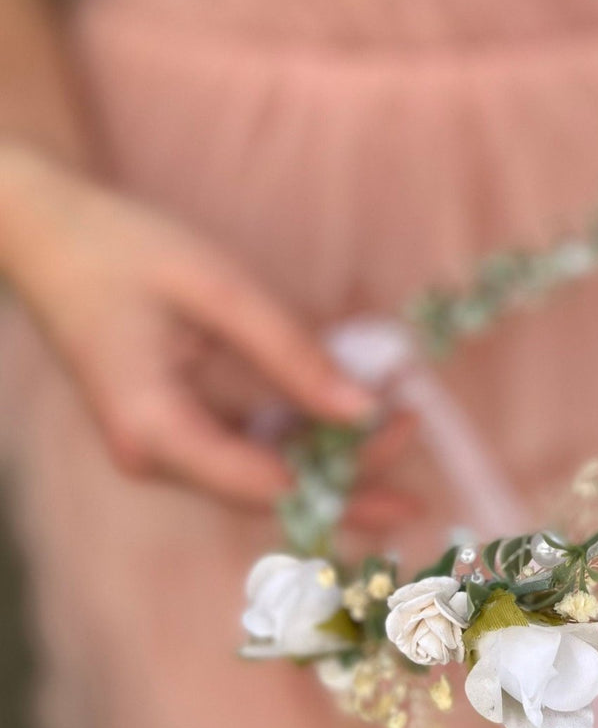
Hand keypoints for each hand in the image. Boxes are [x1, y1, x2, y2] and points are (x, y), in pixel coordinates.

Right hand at [0, 148, 418, 519]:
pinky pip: (250, 446)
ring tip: (401, 420)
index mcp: (154, 429)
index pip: (264, 485)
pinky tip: (351, 410)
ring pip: (264, 474)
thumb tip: (364, 410)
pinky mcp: (176, 429)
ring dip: (331, 456)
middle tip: (417, 445)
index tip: (405, 452)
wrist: (49, 237)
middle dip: (348, 478)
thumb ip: (291, 353)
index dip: (342, 481)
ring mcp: (164, 447)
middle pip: (270, 490)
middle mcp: (155, 456)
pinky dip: (302, 431)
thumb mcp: (219, 288)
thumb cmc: (125, 250)